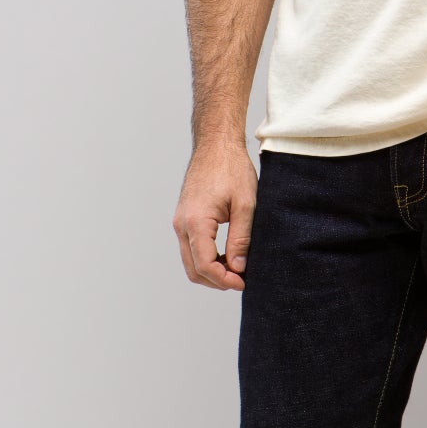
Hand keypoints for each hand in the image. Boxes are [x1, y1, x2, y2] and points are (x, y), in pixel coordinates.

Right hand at [173, 139, 257, 291]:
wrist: (216, 145)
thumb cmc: (232, 168)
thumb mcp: (246, 205)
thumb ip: (241, 239)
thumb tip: (238, 268)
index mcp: (196, 222)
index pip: (205, 265)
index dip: (224, 280)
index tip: (243, 282)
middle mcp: (182, 225)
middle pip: (193, 269)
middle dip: (216, 281)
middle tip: (241, 280)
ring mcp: (180, 222)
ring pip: (190, 261)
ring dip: (211, 271)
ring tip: (236, 269)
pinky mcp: (184, 219)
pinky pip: (191, 248)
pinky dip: (206, 258)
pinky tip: (226, 256)